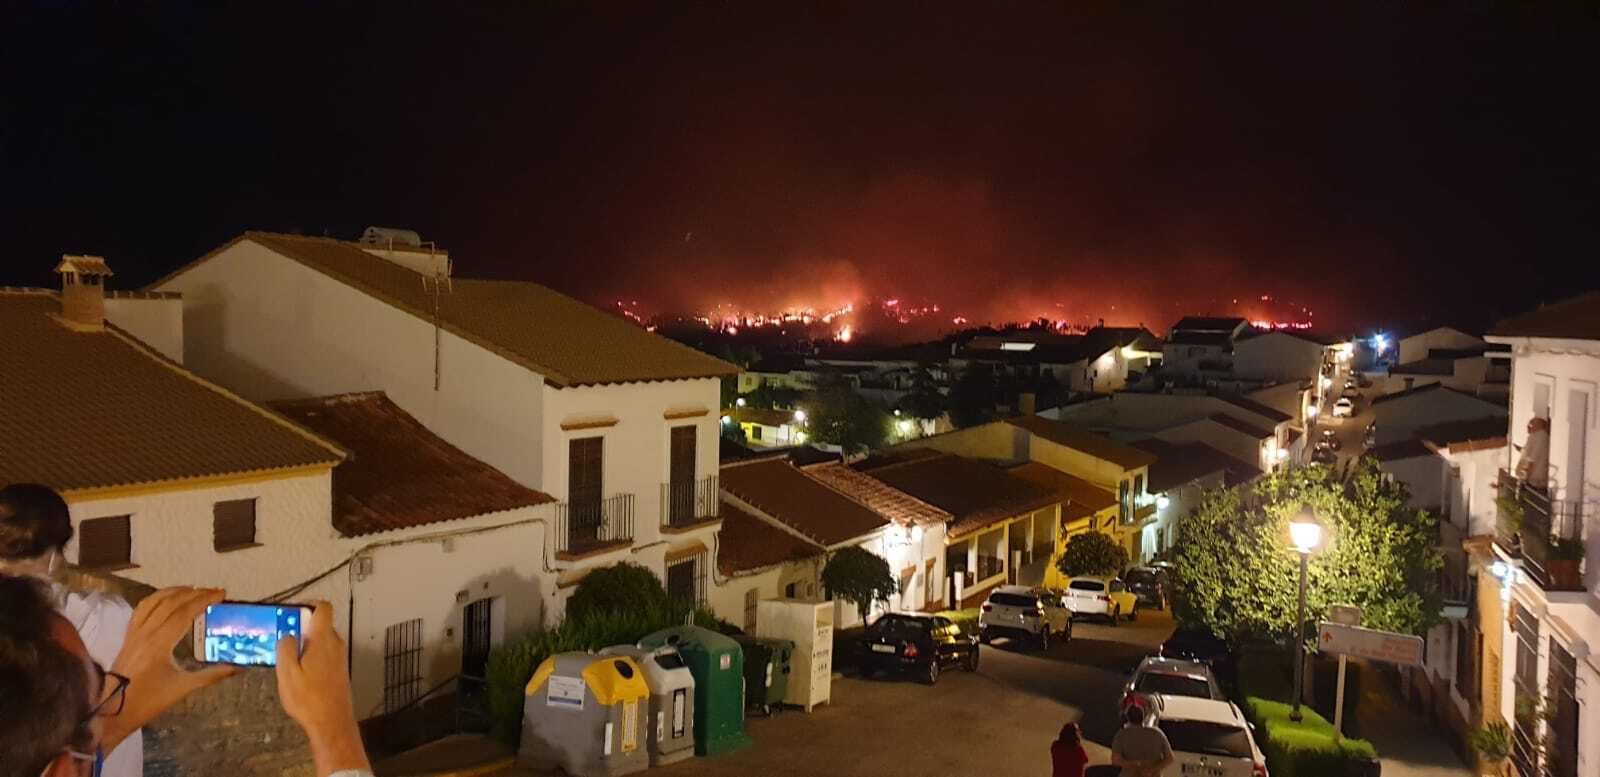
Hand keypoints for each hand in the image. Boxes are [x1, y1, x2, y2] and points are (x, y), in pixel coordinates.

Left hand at [105, 588, 237, 749]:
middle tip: (213, 591)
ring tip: (191, 589)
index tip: (221, 594)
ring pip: (153, 602)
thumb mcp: (182, 689)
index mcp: (159, 644)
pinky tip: (166, 600)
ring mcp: (134, 633)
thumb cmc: (148, 701)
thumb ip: (211, 675)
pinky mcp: (128, 637)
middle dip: (193, 593)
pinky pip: (141, 610)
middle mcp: (145, 633)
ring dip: (173, 591)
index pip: (184, 613)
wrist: (112, 712)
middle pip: (170, 603)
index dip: (204, 600)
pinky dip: (156, 599)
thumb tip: (239, 668)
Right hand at [275, 600, 369, 774]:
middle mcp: (336, 644)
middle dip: (301, 628)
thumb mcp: (287, 672)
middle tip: (282, 638)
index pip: (323, 607)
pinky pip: (325, 654)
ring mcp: (340, 657)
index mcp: (324, 639)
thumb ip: (286, 648)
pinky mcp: (339, 670)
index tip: (292, 611)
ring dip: (306, 644)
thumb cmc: (309, 698)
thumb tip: (287, 635)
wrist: (332, 722)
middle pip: (320, 624)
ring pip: (322, 641)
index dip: (308, 603)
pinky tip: (299, 672)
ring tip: (288, 658)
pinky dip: (312, 655)